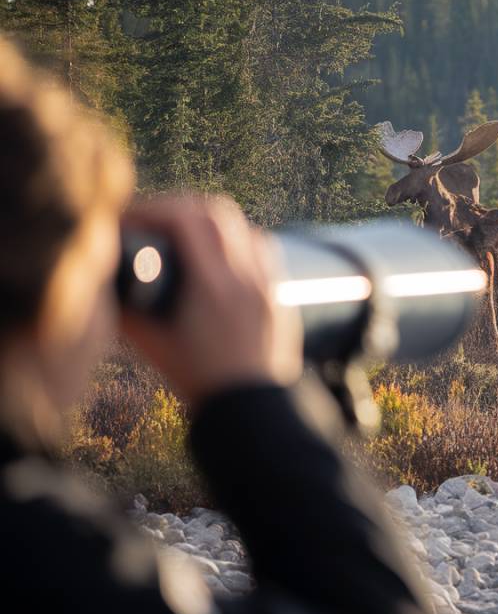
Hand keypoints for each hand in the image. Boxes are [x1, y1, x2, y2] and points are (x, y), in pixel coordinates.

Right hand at [120, 195, 302, 406]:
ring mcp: (269, 283)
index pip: (187, 219)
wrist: (252, 408)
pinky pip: (262, 246)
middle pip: (217, 211)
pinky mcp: (279, 291)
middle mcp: (247, 279)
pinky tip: (219, 252)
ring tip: (183, 233)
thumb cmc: (199, 381)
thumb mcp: (151, 345)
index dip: (153, 208)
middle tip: (153, 218)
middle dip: (179, 206)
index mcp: (215, 288)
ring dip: (209, 220)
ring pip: (243, 225)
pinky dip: (237, 239)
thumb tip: (101, 282)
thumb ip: (123, 311)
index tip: (131, 218)